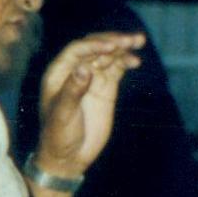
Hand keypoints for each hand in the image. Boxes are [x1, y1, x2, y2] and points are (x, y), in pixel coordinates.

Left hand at [32, 33, 146, 178]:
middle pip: (94, 48)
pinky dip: (126, 61)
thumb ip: (72, 92)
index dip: (94, 45)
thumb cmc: (58, 136)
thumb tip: (83, 68)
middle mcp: (75, 71)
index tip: (112, 46)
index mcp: (58, 73)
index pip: (77, 50)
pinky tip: (135, 61)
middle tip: (130, 40)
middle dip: (112, 41)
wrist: (69, 156)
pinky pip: (117, 68)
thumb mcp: (62, 115)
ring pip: (108, 55)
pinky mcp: (105, 87)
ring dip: (123, 47)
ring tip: (139, 41)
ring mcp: (91, 77)